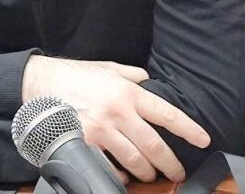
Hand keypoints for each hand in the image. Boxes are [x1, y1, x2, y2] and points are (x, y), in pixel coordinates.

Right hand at [22, 56, 210, 183]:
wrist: (41, 82)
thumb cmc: (74, 74)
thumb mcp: (108, 68)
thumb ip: (131, 75)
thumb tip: (148, 81)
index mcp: (128, 92)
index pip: (168, 114)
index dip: (189, 129)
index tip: (203, 140)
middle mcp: (119, 112)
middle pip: (154, 146)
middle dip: (171, 164)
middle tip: (178, 172)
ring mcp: (102, 130)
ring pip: (135, 161)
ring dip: (147, 173)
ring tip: (151, 176)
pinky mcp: (86, 144)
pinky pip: (109, 167)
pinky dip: (119, 175)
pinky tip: (124, 176)